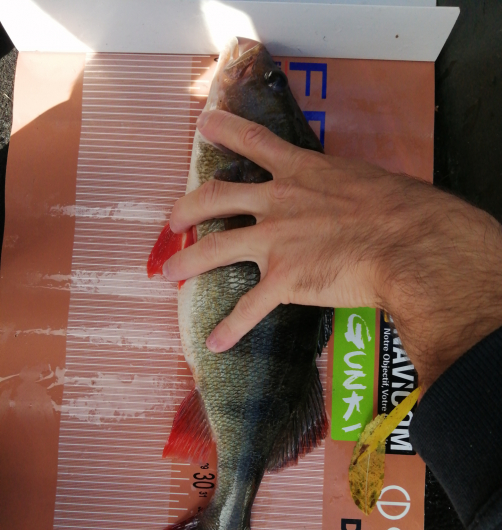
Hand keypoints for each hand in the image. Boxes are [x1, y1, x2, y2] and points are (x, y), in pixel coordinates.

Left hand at [165, 110, 501, 390]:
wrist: (408, 242)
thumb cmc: (400, 208)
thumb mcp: (364, 182)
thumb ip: (340, 190)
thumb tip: (348, 202)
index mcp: (302, 172)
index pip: (255, 142)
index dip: (226, 130)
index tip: (205, 125)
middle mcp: (278, 202)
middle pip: (217, 197)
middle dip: (188, 208)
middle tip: (174, 219)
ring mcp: (275, 241)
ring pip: (216, 249)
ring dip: (189, 263)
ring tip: (169, 274)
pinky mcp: (284, 280)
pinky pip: (249, 308)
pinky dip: (230, 328)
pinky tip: (216, 342)